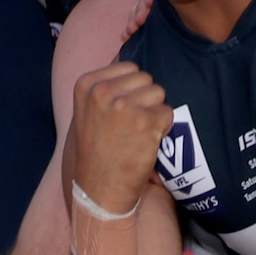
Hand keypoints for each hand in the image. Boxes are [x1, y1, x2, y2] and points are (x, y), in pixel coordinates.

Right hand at [64, 60, 169, 212]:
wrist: (99, 189)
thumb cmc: (96, 150)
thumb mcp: (87, 111)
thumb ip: (104, 86)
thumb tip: (133, 65)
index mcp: (87, 84)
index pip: (129, 67)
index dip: (131, 89)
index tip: (119, 112)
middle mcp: (103, 91)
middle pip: (146, 78)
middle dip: (145, 98)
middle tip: (131, 124)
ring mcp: (125, 106)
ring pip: (159, 93)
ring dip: (155, 112)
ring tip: (138, 132)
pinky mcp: (146, 122)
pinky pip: (168, 112)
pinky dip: (163, 128)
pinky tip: (146, 142)